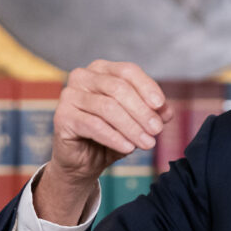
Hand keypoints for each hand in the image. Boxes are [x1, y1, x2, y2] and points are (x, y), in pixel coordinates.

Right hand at [35, 60, 171, 224]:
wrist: (83, 161)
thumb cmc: (110, 135)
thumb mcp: (136, 121)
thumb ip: (151, 113)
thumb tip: (167, 111)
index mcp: (101, 69)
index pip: (127, 71)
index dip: (147, 87)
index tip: (161, 106)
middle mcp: (82, 76)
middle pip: (118, 88)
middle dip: (141, 111)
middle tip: (157, 130)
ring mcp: (69, 95)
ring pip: (107, 107)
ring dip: (131, 127)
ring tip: (147, 143)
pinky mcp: (62, 117)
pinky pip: (93, 125)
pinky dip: (114, 137)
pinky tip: (128, 148)